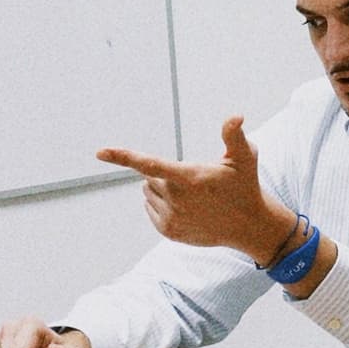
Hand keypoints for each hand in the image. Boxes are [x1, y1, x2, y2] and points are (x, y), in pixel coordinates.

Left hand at [98, 117, 292, 260]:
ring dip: (160, 189)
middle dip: (163, 174)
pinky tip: (186, 207)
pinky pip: (150, 209)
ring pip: (147, 193)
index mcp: (189, 178)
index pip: (150, 164)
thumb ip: (233, 135)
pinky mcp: (168, 231)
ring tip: (190, 194)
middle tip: (191, 179)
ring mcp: (171, 217)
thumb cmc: (245, 186)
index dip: (123, 156)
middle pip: (149, 177)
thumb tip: (236, 116)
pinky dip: (160, 204)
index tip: (100, 152)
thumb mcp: (245, 157)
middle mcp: (176, 199)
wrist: (248, 226)